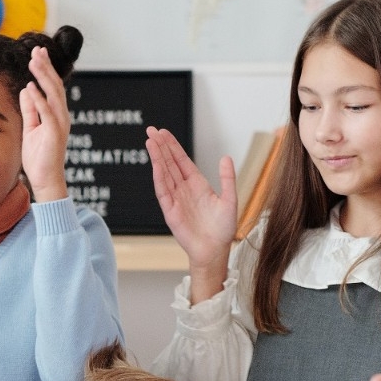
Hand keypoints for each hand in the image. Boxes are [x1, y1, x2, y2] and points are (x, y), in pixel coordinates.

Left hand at [18, 46, 70, 202]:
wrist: (46, 179)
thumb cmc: (38, 158)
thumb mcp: (30, 128)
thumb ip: (30, 109)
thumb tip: (26, 90)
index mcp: (56, 114)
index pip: (52, 87)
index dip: (45, 69)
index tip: (37, 54)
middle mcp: (61, 116)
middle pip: (55, 85)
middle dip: (46, 67)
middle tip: (37, 50)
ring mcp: (59, 124)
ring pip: (54, 94)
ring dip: (44, 76)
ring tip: (34, 62)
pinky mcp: (54, 133)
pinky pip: (47, 112)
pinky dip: (39, 99)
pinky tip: (31, 87)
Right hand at [146, 127, 236, 300]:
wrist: (215, 250)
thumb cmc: (222, 229)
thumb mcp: (230, 200)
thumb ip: (227, 179)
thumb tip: (225, 157)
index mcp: (197, 184)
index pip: (181, 160)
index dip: (172, 146)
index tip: (163, 133)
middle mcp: (184, 189)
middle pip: (169, 163)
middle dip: (160, 147)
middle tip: (151, 130)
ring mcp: (175, 199)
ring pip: (164, 174)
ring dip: (157, 158)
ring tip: (150, 142)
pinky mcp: (170, 211)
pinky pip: (163, 191)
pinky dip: (159, 177)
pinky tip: (156, 165)